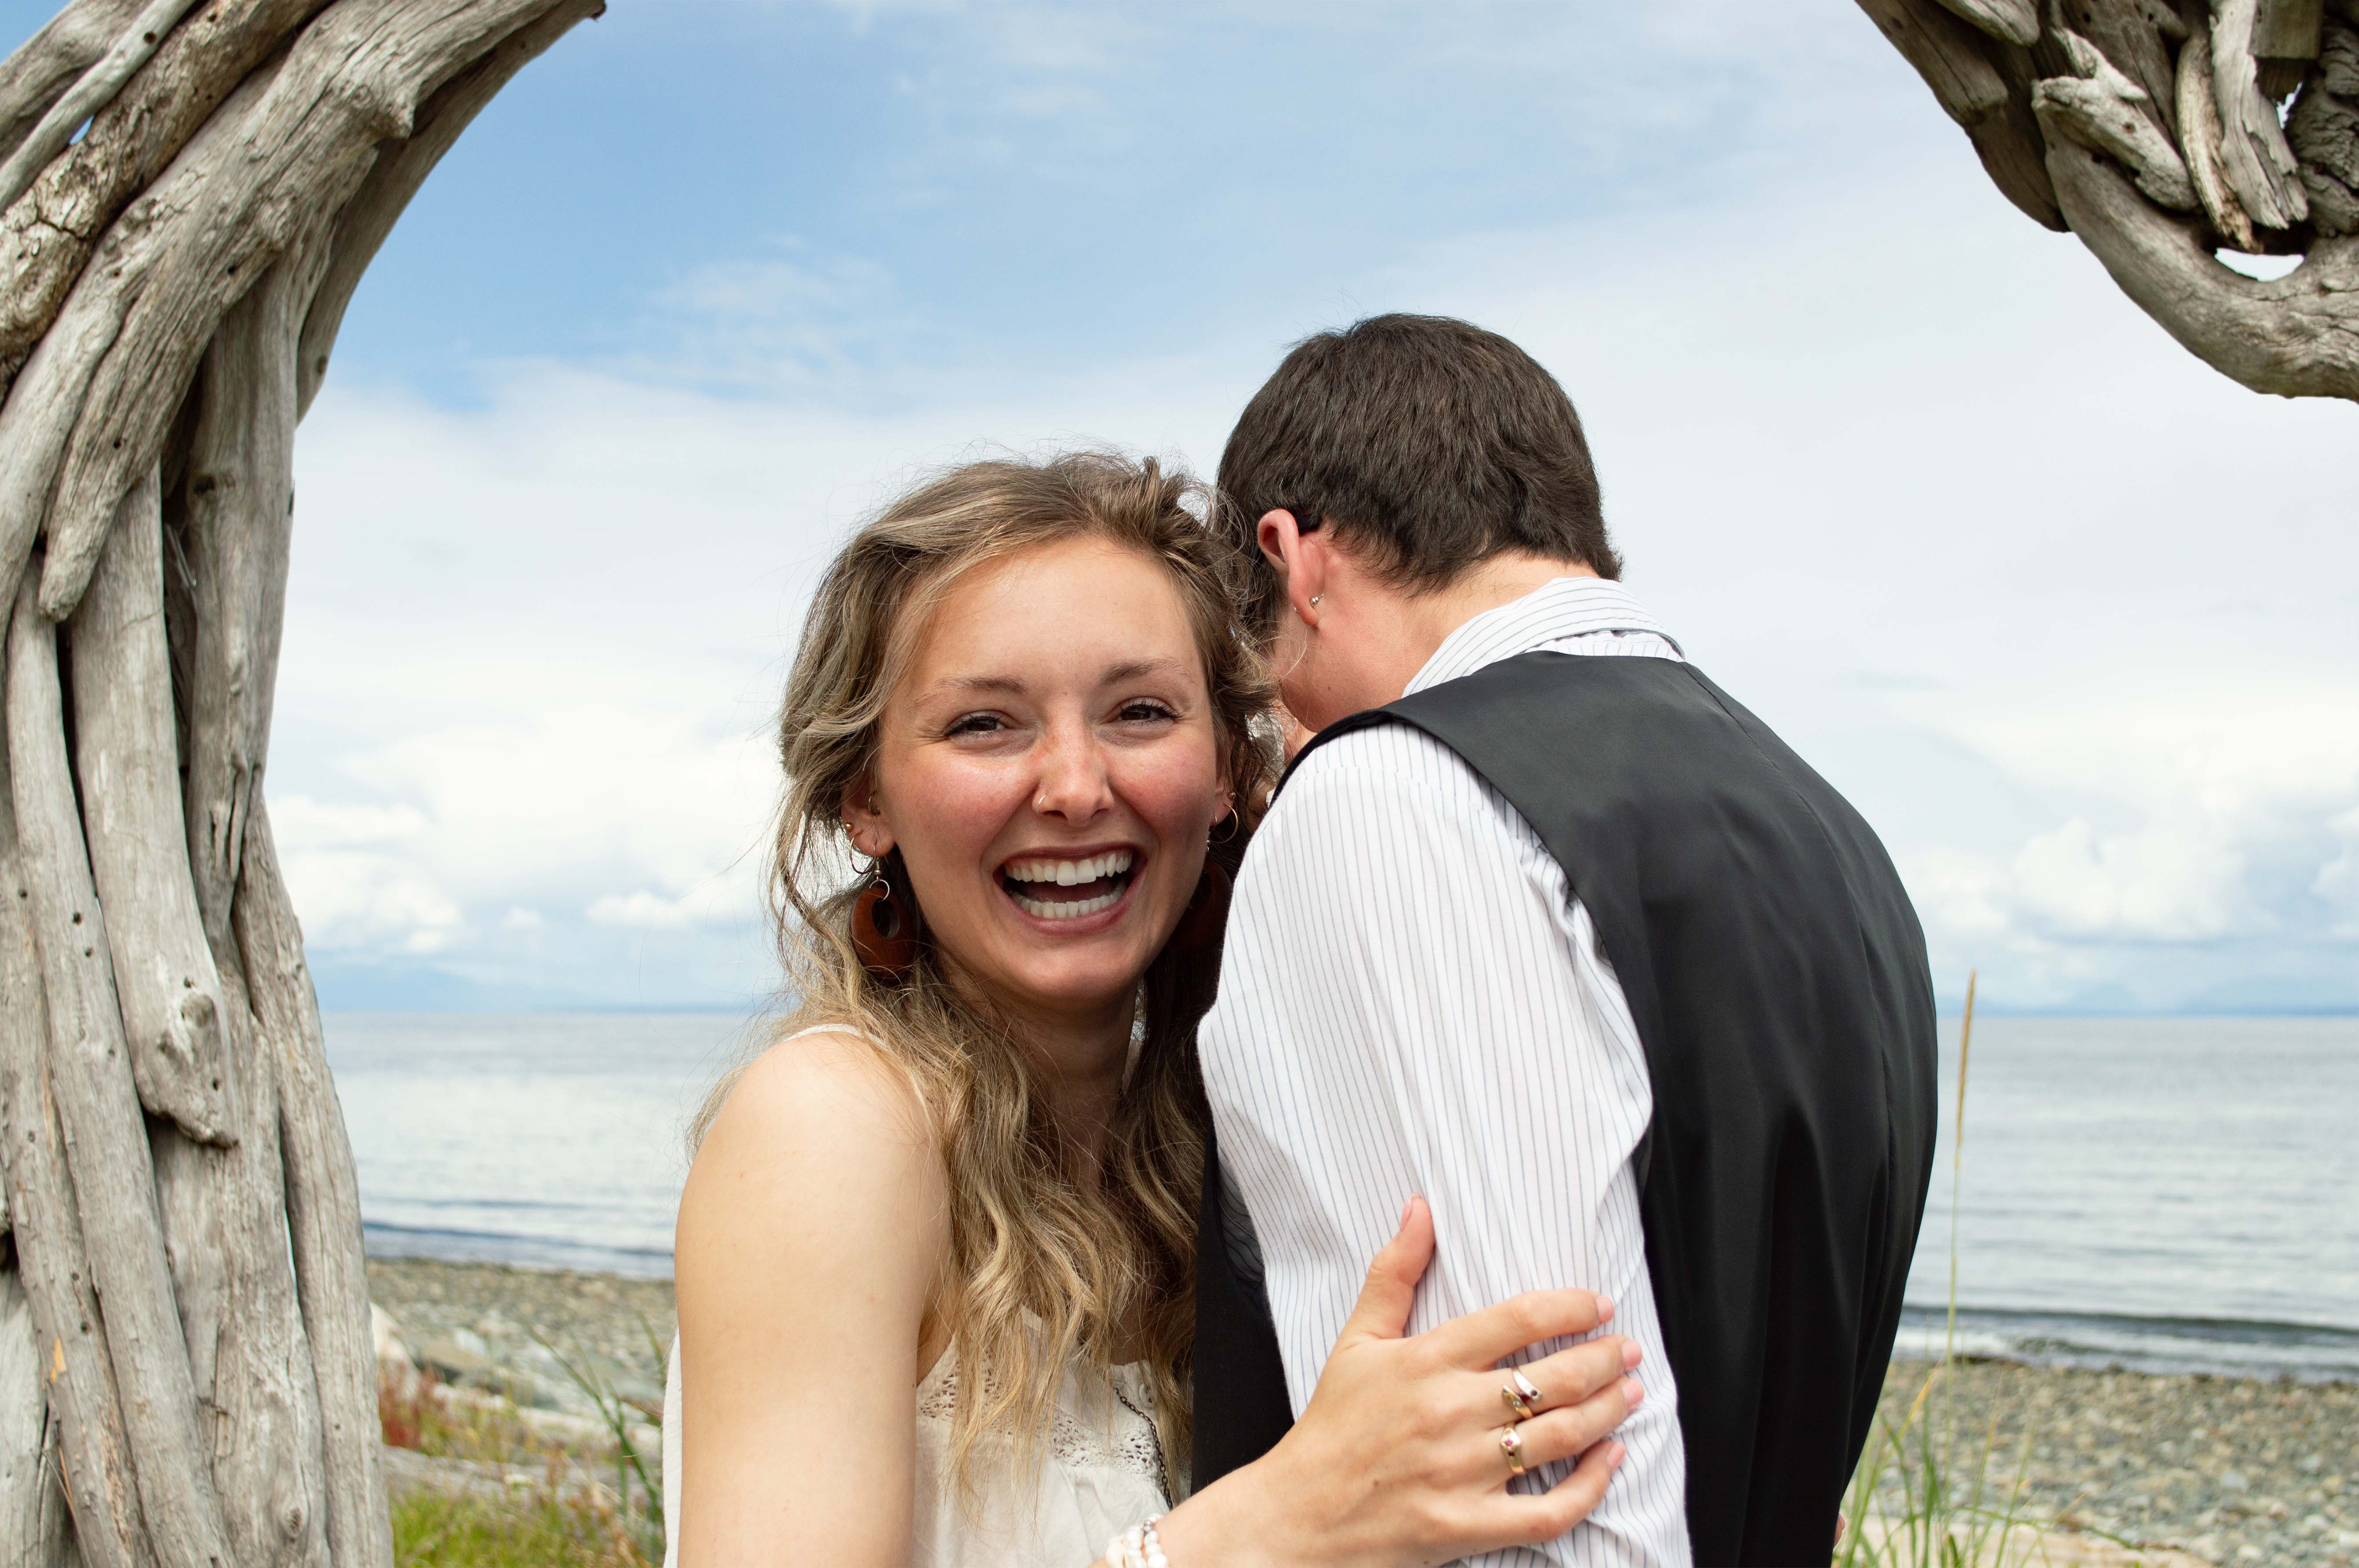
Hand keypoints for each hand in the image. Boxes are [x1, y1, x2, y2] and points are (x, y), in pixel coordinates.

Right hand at [1161, 1197, 1641, 1567]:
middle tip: (1628, 1349)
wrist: (1301, 1512)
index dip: (1570, 1308)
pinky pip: (1550, 1510)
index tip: (1599, 1304)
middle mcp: (1451, 1412)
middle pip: (1555, 1378)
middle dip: (1606, 1359)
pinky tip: (1611, 1460)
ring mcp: (1464, 1471)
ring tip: (1631, 1392)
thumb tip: (1419, 1210)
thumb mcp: (1357, 1339)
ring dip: (1609, 1411)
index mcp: (1426, 1361)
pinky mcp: (1470, 1525)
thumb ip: (1394, 1273)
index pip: (1518, 1320)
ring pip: (1562, 1437)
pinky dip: (1591, 1485)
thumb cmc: (1333, 1426)